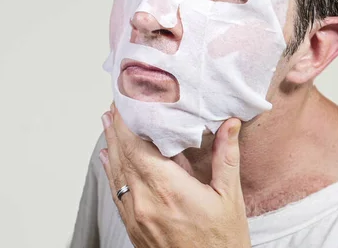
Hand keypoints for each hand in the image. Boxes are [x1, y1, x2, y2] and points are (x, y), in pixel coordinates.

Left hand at [99, 105, 250, 247]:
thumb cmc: (222, 243)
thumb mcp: (230, 198)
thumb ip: (226, 157)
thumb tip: (230, 124)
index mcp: (169, 189)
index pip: (136, 147)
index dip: (126, 123)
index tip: (124, 103)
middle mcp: (145, 202)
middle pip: (122, 156)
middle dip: (116, 129)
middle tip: (113, 106)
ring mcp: (136, 217)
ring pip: (116, 174)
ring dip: (111, 146)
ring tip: (106, 124)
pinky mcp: (134, 228)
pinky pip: (116, 193)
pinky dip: (110, 172)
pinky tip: (107, 160)